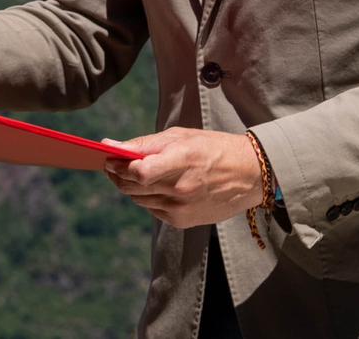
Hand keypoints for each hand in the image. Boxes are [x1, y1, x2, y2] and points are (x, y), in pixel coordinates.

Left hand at [102, 128, 263, 227]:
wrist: (249, 175)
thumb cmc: (213, 148)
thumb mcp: (181, 136)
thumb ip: (145, 144)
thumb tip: (110, 145)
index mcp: (182, 161)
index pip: (138, 171)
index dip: (118, 166)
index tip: (108, 157)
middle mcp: (181, 188)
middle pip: (133, 187)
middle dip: (117, 175)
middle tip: (111, 164)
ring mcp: (182, 208)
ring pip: (139, 200)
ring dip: (130, 187)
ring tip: (131, 174)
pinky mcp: (183, 221)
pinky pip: (153, 210)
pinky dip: (147, 198)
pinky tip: (154, 187)